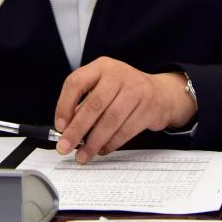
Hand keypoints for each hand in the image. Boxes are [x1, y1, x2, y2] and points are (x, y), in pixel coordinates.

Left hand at [53, 57, 196, 163]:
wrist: (161, 93)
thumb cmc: (125, 91)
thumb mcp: (103, 86)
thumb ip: (84, 104)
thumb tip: (67, 129)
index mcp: (101, 66)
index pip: (76, 82)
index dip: (64, 105)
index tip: (60, 126)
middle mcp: (118, 75)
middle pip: (94, 105)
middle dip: (77, 130)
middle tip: (66, 146)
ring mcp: (136, 90)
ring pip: (110, 121)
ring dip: (93, 142)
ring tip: (83, 155)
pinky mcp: (148, 108)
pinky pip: (125, 130)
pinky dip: (110, 144)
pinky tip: (102, 149)